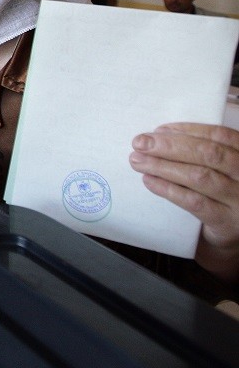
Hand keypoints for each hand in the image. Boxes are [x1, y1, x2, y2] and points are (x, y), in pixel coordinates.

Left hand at [130, 123, 238, 282]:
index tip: (159, 129)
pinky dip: (169, 189)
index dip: (188, 130)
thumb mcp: (218, 170)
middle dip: (170, 146)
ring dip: (163, 166)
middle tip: (140, 143)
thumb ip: (200, 153)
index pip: (221, 136)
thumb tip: (159, 136)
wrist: (231, 238)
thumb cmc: (219, 197)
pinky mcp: (227, 223)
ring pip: (200, 176)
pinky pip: (194, 202)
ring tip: (138, 161)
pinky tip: (149, 181)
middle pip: (210, 154)